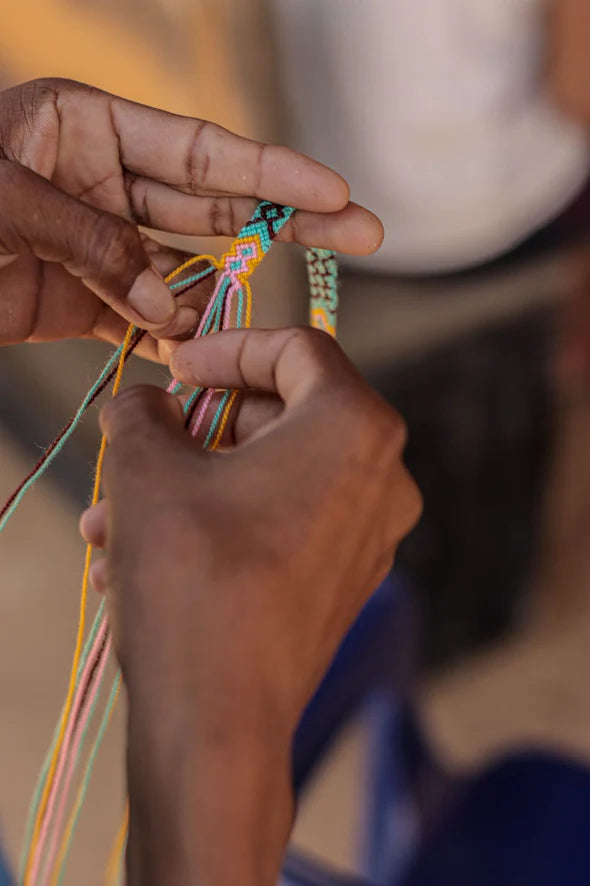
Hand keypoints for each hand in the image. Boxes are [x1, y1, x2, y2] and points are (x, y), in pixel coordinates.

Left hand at [0, 79, 382, 357]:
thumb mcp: (4, 200)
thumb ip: (95, 243)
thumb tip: (171, 309)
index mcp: (88, 126)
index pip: (201, 150)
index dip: (274, 174)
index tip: (335, 192)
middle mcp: (105, 180)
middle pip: (215, 205)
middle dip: (287, 224)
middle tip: (362, 234)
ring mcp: (99, 243)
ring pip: (182, 272)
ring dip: (215, 304)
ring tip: (242, 332)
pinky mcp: (83, 299)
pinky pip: (142, 319)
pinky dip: (170, 341)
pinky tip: (200, 358)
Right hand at [80, 327, 420, 884]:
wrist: (219, 721)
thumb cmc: (192, 579)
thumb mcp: (146, 470)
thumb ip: (143, 412)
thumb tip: (147, 402)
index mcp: (354, 426)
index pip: (297, 348)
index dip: (229, 345)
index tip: (176, 366)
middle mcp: (383, 476)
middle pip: (283, 414)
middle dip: (200, 426)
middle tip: (141, 440)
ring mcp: (370, 535)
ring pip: (270, 477)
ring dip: (194, 483)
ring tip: (114, 515)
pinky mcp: (345, 582)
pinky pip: (280, 525)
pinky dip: (220, 523)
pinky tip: (148, 553)